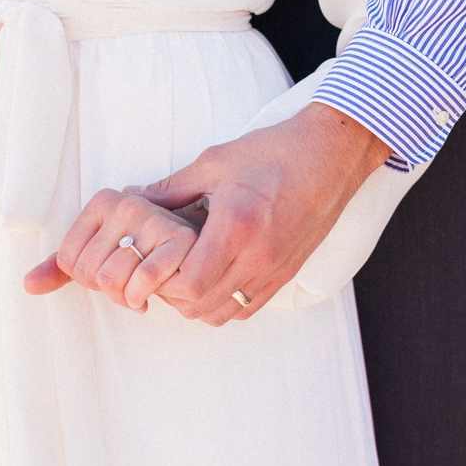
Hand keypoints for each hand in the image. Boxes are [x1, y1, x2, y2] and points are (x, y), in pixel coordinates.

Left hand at [24, 190, 199, 311]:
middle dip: (116, 294)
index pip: (70, 264)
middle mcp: (131, 206)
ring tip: (151, 290)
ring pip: (122, 286)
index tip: (117, 271)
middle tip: (137, 286)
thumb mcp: (108, 240)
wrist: (221, 208)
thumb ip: (66, 263)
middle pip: (97, 278)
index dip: (90, 280)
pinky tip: (168, 292)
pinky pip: (151, 284)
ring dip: (136, 300)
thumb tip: (28, 285)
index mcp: (108, 200)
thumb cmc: (159, 237)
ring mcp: (159, 221)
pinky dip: (156, 298)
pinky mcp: (188, 243)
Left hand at [136, 102, 390, 325]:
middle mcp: (257, 256)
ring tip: (188, 273)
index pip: (189, 285)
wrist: (332, 154)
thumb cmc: (274, 152)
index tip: (155, 259)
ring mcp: (275, 269)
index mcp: (236, 227)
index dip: (163, 281)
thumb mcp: (215, 162)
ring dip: (198, 303)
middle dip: (173, 295)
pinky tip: (215, 278)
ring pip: (223, 314)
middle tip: (164, 267)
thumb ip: (171, 188)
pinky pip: (248, 308)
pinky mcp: (288, 273)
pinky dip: (224, 303)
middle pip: (200, 307)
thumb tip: (134, 199)